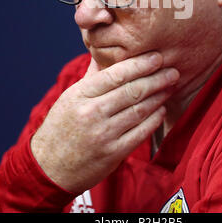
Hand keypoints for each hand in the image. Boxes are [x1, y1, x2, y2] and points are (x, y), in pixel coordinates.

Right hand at [31, 52, 178, 192]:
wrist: (49, 169)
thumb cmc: (60, 128)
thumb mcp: (69, 98)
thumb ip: (91, 77)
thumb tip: (105, 53)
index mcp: (80, 95)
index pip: (115, 74)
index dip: (140, 64)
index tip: (157, 57)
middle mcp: (92, 113)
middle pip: (132, 91)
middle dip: (156, 79)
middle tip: (173, 71)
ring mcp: (103, 134)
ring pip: (139, 110)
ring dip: (159, 97)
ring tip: (170, 87)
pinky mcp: (113, 153)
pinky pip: (140, 132)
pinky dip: (154, 119)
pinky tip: (161, 109)